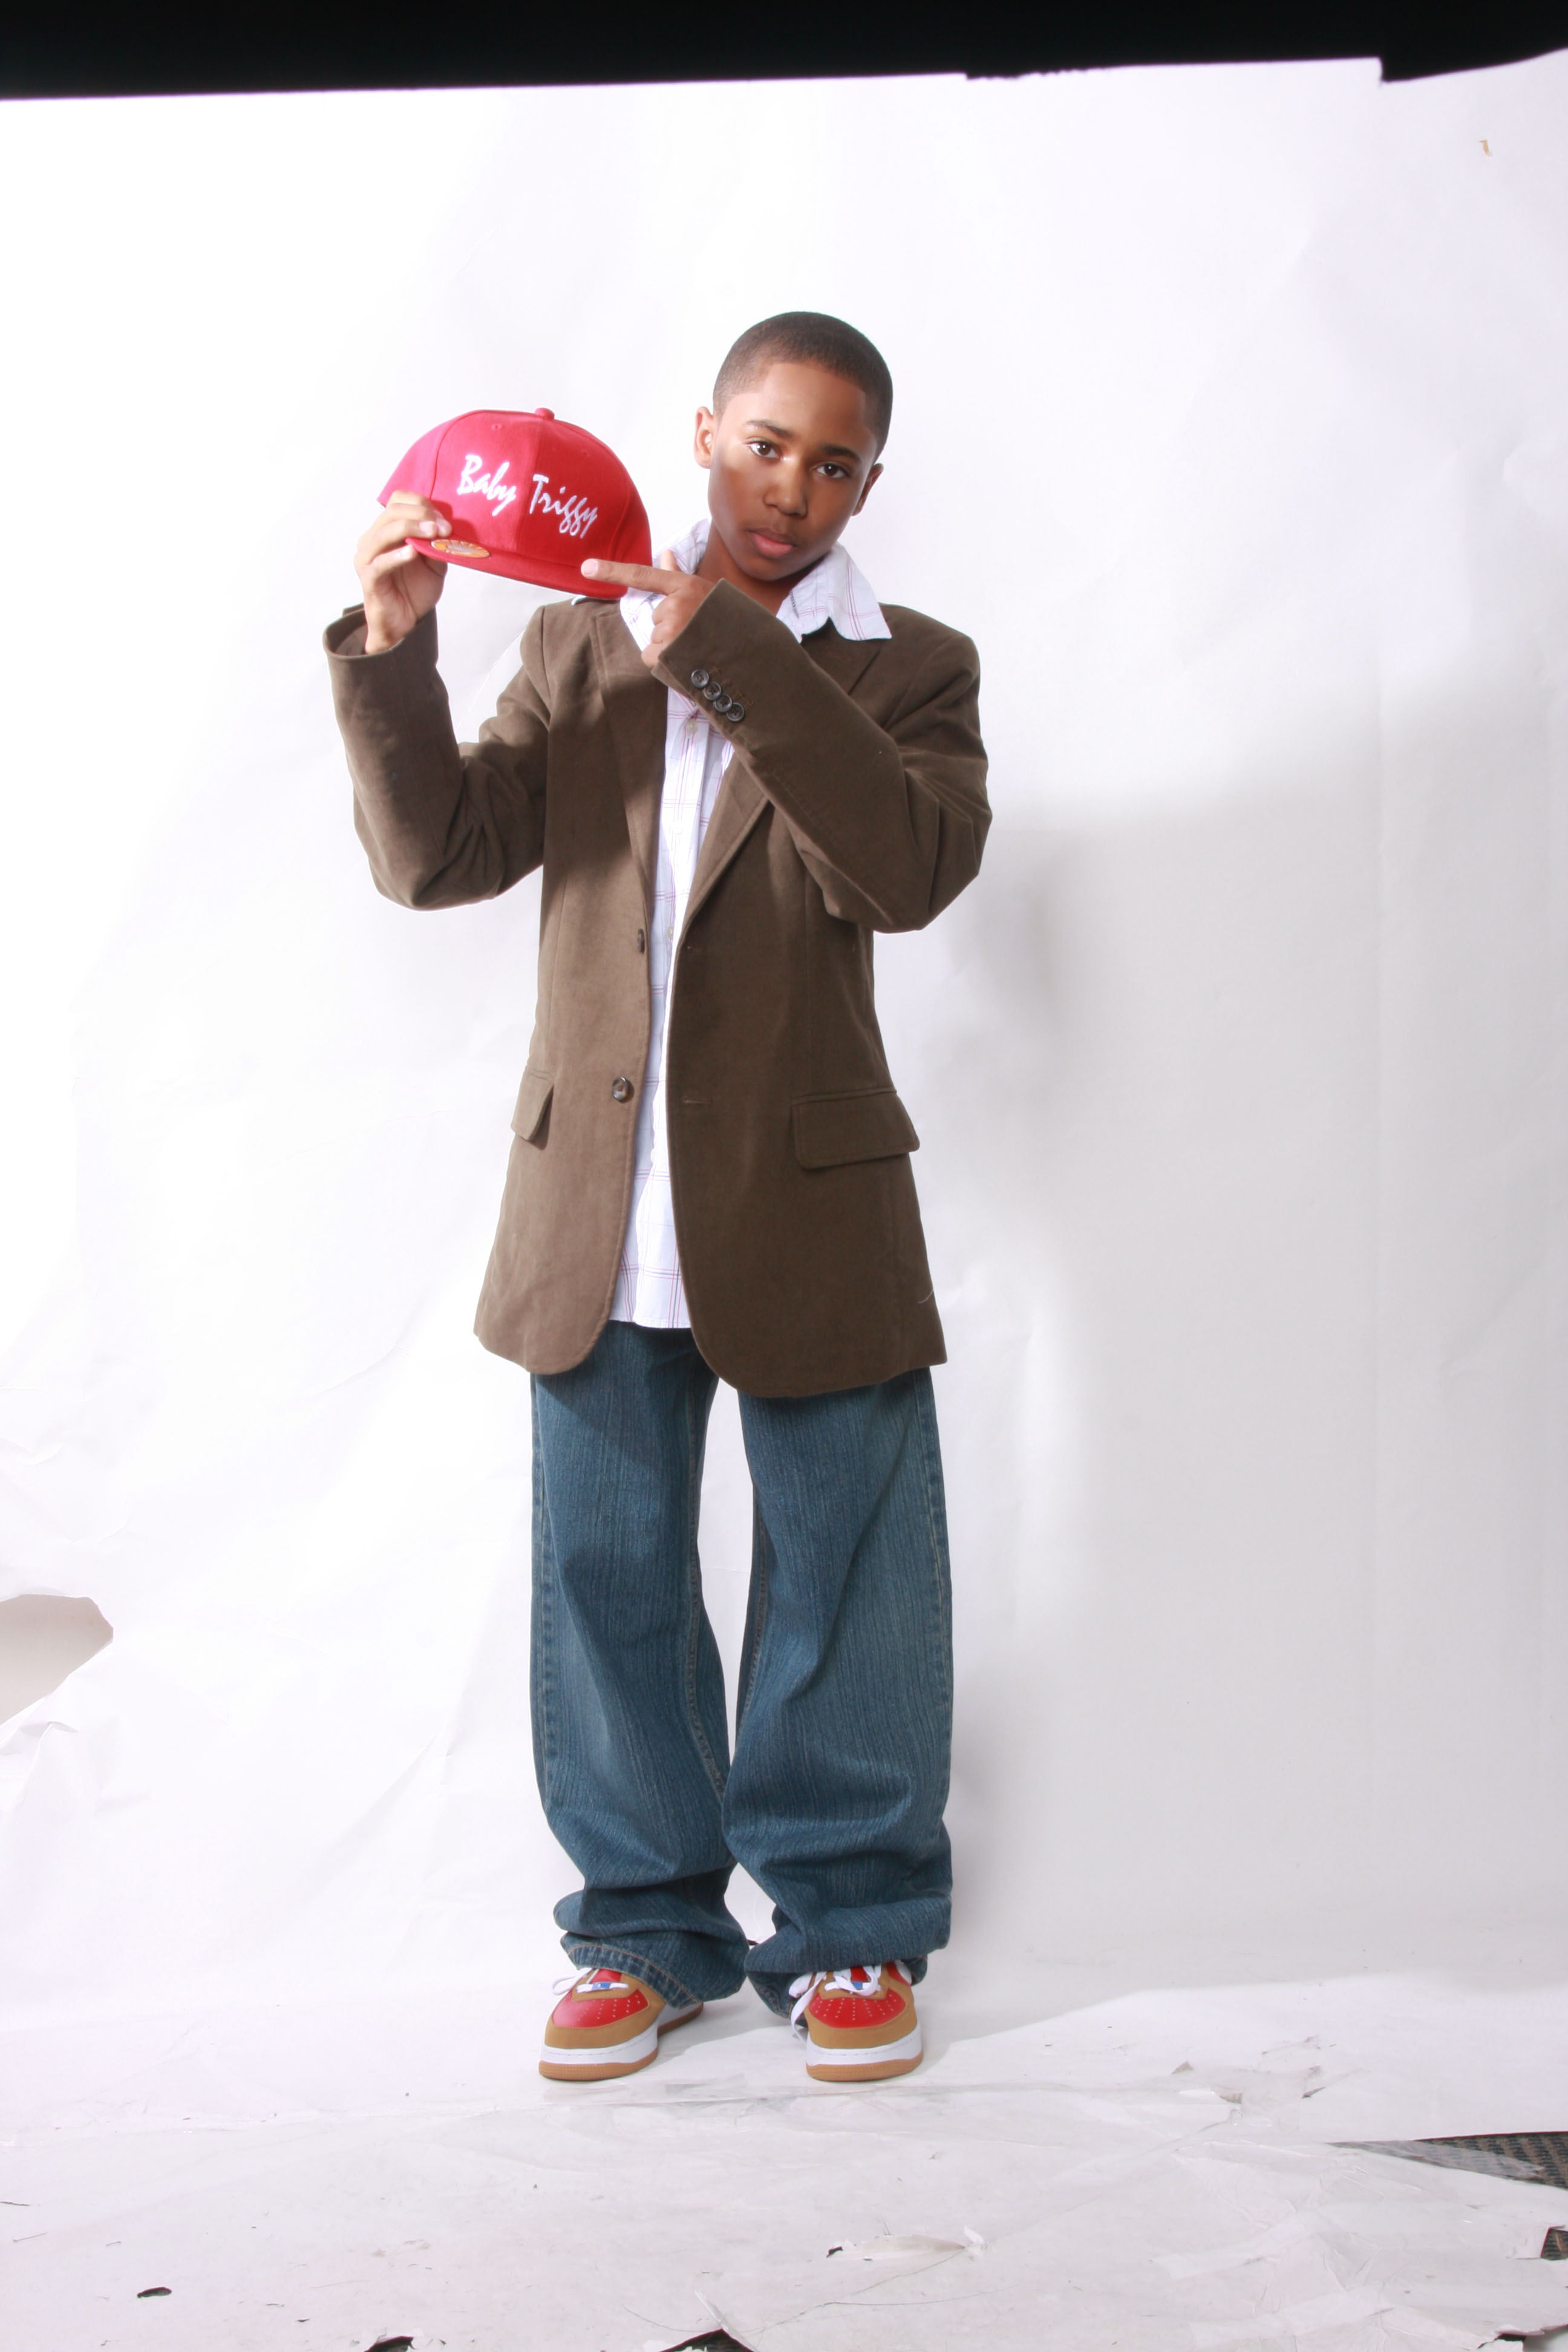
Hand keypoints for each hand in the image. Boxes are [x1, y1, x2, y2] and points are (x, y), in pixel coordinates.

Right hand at [355, 492, 451, 653]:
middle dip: (421, 515)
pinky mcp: (369, 578)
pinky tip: (412, 553)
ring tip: (433, 533)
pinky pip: (380, 563)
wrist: (404, 623)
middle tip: (443, 526)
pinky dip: (397, 555)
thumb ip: (436, 544)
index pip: (397, 502)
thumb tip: (446, 527)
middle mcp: (372, 540)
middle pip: (392, 512)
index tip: (443, 519)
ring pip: (385, 533)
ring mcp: (367, 558)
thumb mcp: (433, 563)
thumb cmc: (414, 591)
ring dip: (411, 528)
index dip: (421, 504)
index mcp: (385, 531)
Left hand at [582, 550, 714, 668]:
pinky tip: (685, 660)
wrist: (749, 652)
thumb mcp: (705, 593)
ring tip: (695, 647)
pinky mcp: (670, 653)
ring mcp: (674, 629)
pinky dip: (663, 663)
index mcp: (685, 586)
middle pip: (654, 617)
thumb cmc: (727, 621)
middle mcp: (677, 604)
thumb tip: (665, 552)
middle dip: (670, 627)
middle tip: (696, 632)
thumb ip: (678, 575)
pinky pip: (651, 657)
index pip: (642, 575)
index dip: (612, 571)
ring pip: (655, 638)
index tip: (586, 567)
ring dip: (670, 646)